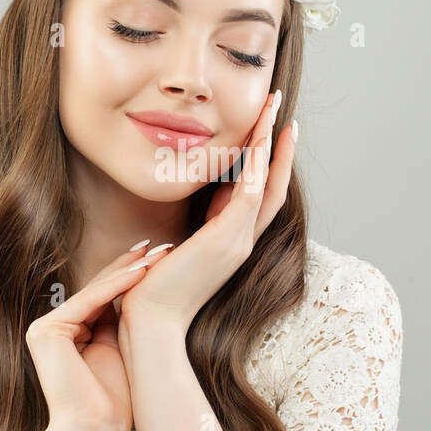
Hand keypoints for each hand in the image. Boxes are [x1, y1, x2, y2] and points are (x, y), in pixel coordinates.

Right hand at [25, 241, 175, 430]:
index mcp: (68, 335)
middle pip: (99, 290)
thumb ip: (117, 323)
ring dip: (130, 271)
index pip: (104, 298)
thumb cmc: (112, 405)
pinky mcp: (46, 331)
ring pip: (95, 292)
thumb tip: (135, 292)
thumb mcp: (119, 352)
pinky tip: (141, 271)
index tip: (161, 259)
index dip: (132, 276)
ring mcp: (45, 329)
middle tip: (161, 247)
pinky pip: (89, 303)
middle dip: (132, 267)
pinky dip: (117, 286)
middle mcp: (52, 329)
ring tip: (158, 254)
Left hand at [119, 88, 296, 334]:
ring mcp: (238, 241)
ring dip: (271, 142)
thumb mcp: (178, 249)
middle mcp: (242, 241)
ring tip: (274, 109)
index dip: (267, 161)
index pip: (258, 194)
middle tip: (280, 107)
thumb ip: (193, 227)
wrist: (150, 323)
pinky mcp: (227, 241)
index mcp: (232, 242)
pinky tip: (261, 138)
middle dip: (278, 144)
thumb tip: (200, 202)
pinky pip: (250, 194)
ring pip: (266, 183)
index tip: (269, 130)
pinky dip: (258, 165)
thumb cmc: (154, 291)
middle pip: (272, 184)